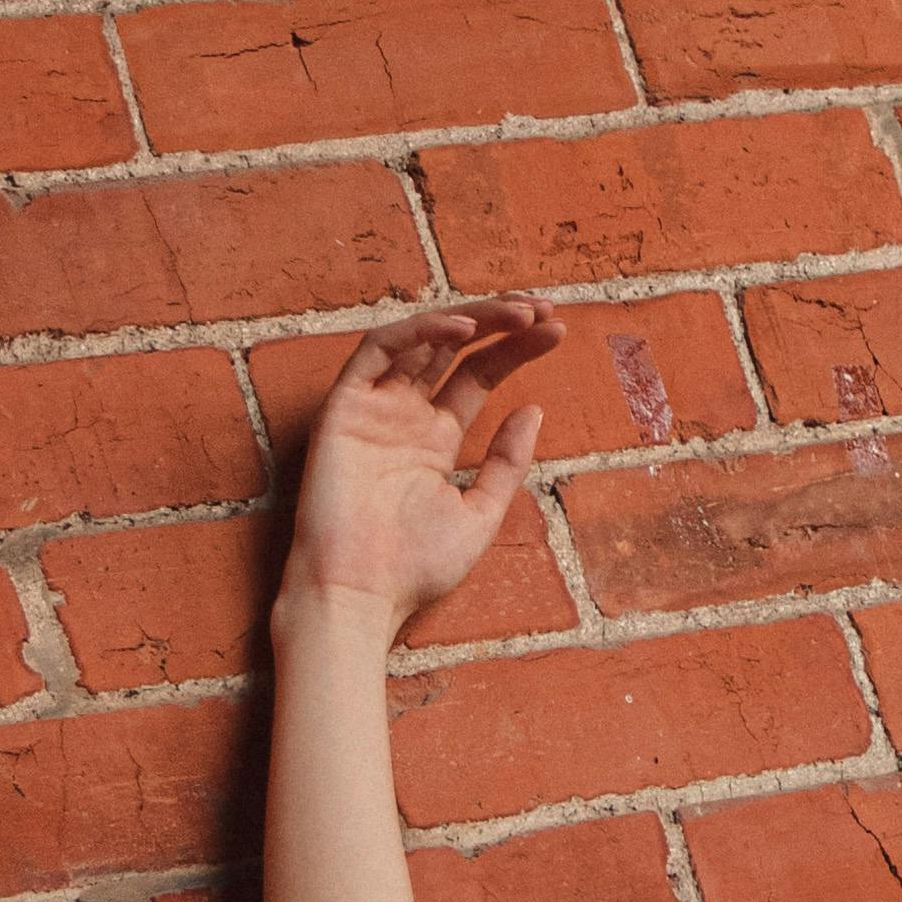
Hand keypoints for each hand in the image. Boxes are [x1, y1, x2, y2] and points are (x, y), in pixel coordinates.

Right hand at [279, 301, 564, 640]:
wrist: (361, 594)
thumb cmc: (416, 567)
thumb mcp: (481, 513)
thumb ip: (506, 462)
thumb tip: (535, 409)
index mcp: (434, 439)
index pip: (478, 375)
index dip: (516, 349)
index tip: (558, 330)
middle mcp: (404, 415)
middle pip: (454, 349)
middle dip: (499, 322)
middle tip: (543, 307)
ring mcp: (373, 408)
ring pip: (420, 339)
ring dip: (469, 317)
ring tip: (517, 311)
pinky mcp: (344, 408)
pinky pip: (377, 351)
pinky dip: (418, 332)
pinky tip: (463, 329)